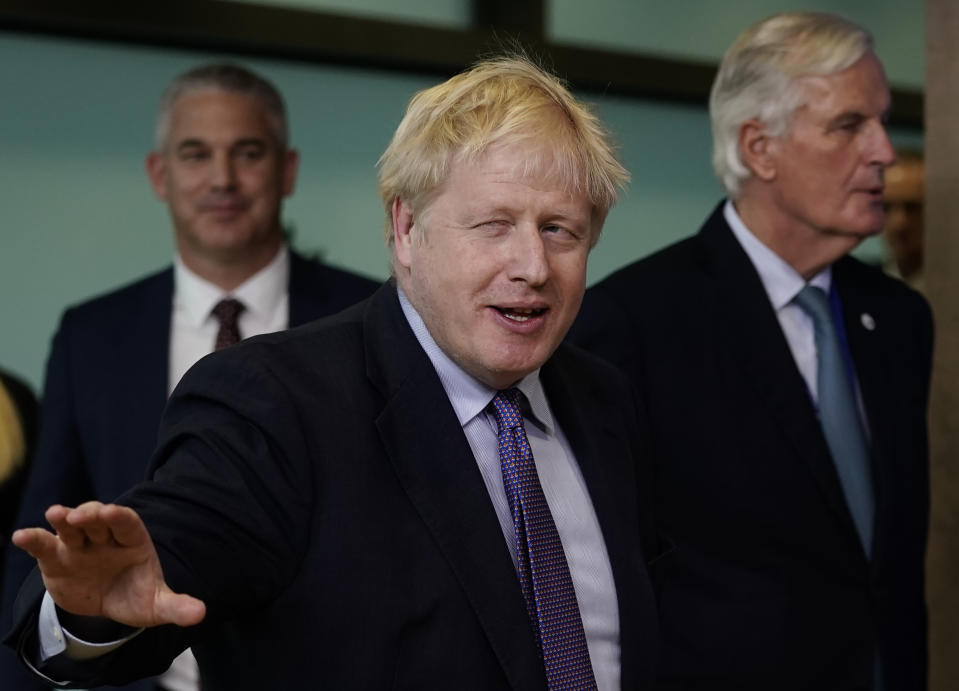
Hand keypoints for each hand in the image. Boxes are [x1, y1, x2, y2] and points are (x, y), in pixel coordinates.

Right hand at [12, 502, 205, 628]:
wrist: (106, 607)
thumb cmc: (134, 597)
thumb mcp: (156, 605)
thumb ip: (175, 606)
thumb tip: (200, 614)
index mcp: (133, 542)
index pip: (128, 523)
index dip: (119, 516)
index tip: (111, 512)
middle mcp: (105, 538)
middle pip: (98, 519)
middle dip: (90, 514)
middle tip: (81, 514)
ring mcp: (80, 546)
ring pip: (71, 527)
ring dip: (64, 519)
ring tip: (56, 514)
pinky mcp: (56, 558)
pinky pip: (44, 545)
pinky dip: (34, 539)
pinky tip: (21, 536)